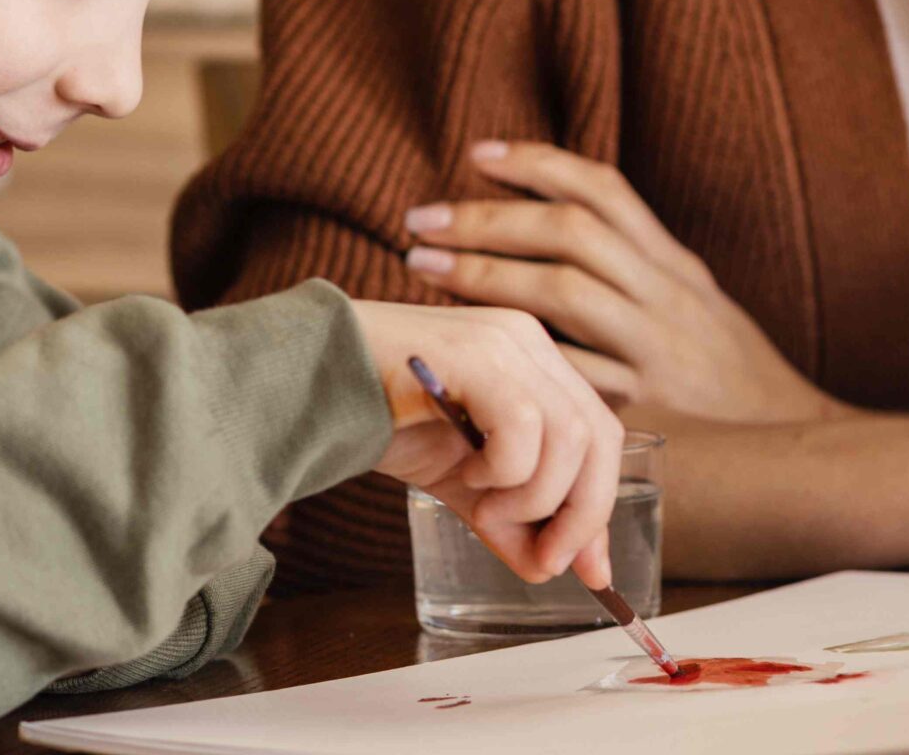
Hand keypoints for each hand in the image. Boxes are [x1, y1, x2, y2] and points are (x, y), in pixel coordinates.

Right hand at [348, 298, 623, 586]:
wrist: (309, 385)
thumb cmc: (382, 418)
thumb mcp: (461, 478)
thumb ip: (508, 516)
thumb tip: (551, 567)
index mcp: (534, 362)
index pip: (598, 432)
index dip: (599, 501)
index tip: (588, 567)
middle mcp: (528, 341)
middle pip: (598, 435)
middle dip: (581, 513)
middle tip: (546, 560)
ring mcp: (504, 342)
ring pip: (570, 434)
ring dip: (535, 495)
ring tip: (484, 506)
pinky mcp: (476, 353)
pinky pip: (525, 425)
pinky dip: (507, 469)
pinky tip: (467, 475)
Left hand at [400, 140, 848, 423]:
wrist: (797, 443)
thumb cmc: (727, 369)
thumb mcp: (694, 299)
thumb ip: (636, 262)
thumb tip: (558, 215)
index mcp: (675, 264)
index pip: (604, 190)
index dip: (538, 164)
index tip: (475, 155)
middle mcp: (667, 296)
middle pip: (570, 233)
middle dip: (488, 220)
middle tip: (420, 220)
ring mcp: (656, 352)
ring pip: (565, 294)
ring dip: (486, 275)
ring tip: (426, 266)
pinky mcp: (646, 409)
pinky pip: (573, 374)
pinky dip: (521, 354)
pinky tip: (474, 347)